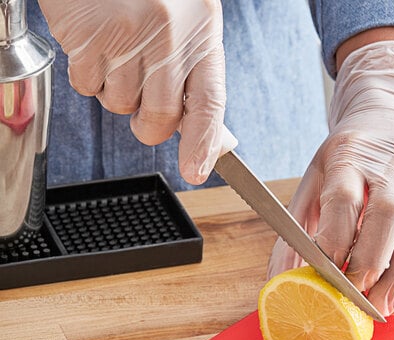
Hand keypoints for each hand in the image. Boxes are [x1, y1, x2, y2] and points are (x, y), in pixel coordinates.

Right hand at [38, 0, 234, 183]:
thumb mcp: (191, 23)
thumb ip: (199, 80)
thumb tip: (216, 142)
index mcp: (201, 35)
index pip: (209, 105)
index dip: (203, 144)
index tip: (196, 171)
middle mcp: (168, 38)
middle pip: (160, 120)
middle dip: (149, 125)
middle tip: (142, 100)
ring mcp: (126, 37)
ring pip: (121, 106)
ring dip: (116, 91)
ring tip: (117, 50)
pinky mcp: (87, 37)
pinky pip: (87, 86)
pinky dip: (88, 74)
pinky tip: (95, 43)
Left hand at [268, 37, 393, 315]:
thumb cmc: (350, 157)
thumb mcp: (315, 177)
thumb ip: (297, 229)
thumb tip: (280, 280)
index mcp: (352, 156)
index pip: (344, 200)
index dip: (335, 243)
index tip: (324, 278)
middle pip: (387, 216)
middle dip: (369, 265)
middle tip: (353, 300)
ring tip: (378, 309)